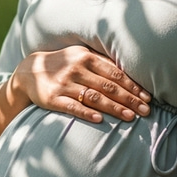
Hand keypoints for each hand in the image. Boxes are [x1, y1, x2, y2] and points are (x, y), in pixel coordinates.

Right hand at [10, 46, 150, 123]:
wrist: (29, 71)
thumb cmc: (63, 64)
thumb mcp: (80, 56)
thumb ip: (102, 62)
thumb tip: (130, 73)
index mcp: (86, 57)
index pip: (114, 73)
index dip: (132, 85)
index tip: (147, 97)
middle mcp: (76, 69)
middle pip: (108, 86)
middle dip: (129, 99)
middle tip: (146, 111)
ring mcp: (64, 84)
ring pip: (94, 97)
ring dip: (114, 108)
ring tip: (130, 117)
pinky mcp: (53, 99)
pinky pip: (72, 107)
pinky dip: (87, 113)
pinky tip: (100, 120)